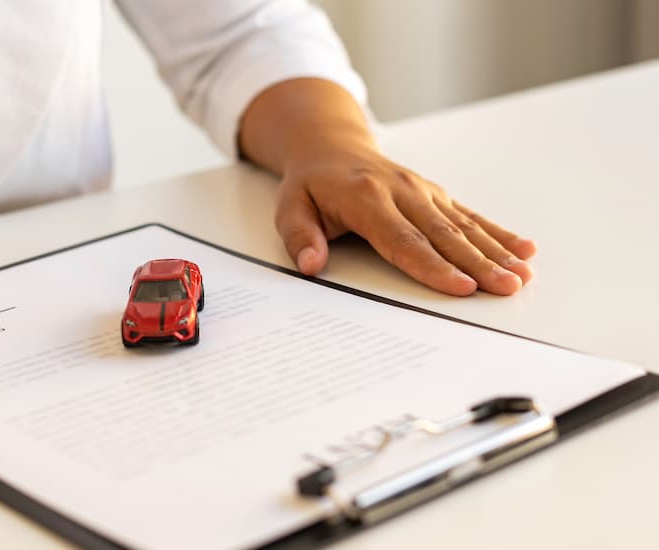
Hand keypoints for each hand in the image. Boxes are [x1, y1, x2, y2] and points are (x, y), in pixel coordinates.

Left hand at [239, 78, 535, 295]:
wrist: (329, 146)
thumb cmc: (310, 185)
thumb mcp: (289, 207)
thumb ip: (299, 236)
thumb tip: (310, 264)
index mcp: (366, 198)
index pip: (403, 240)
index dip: (433, 266)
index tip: (461, 287)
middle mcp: (402, 191)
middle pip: (443, 235)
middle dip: (478, 264)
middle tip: (507, 288)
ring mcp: (423, 191)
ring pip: (464, 226)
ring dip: (496, 252)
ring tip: (522, 276)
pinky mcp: (436, 194)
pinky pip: (470, 215)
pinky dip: (499, 232)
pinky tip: (525, 249)